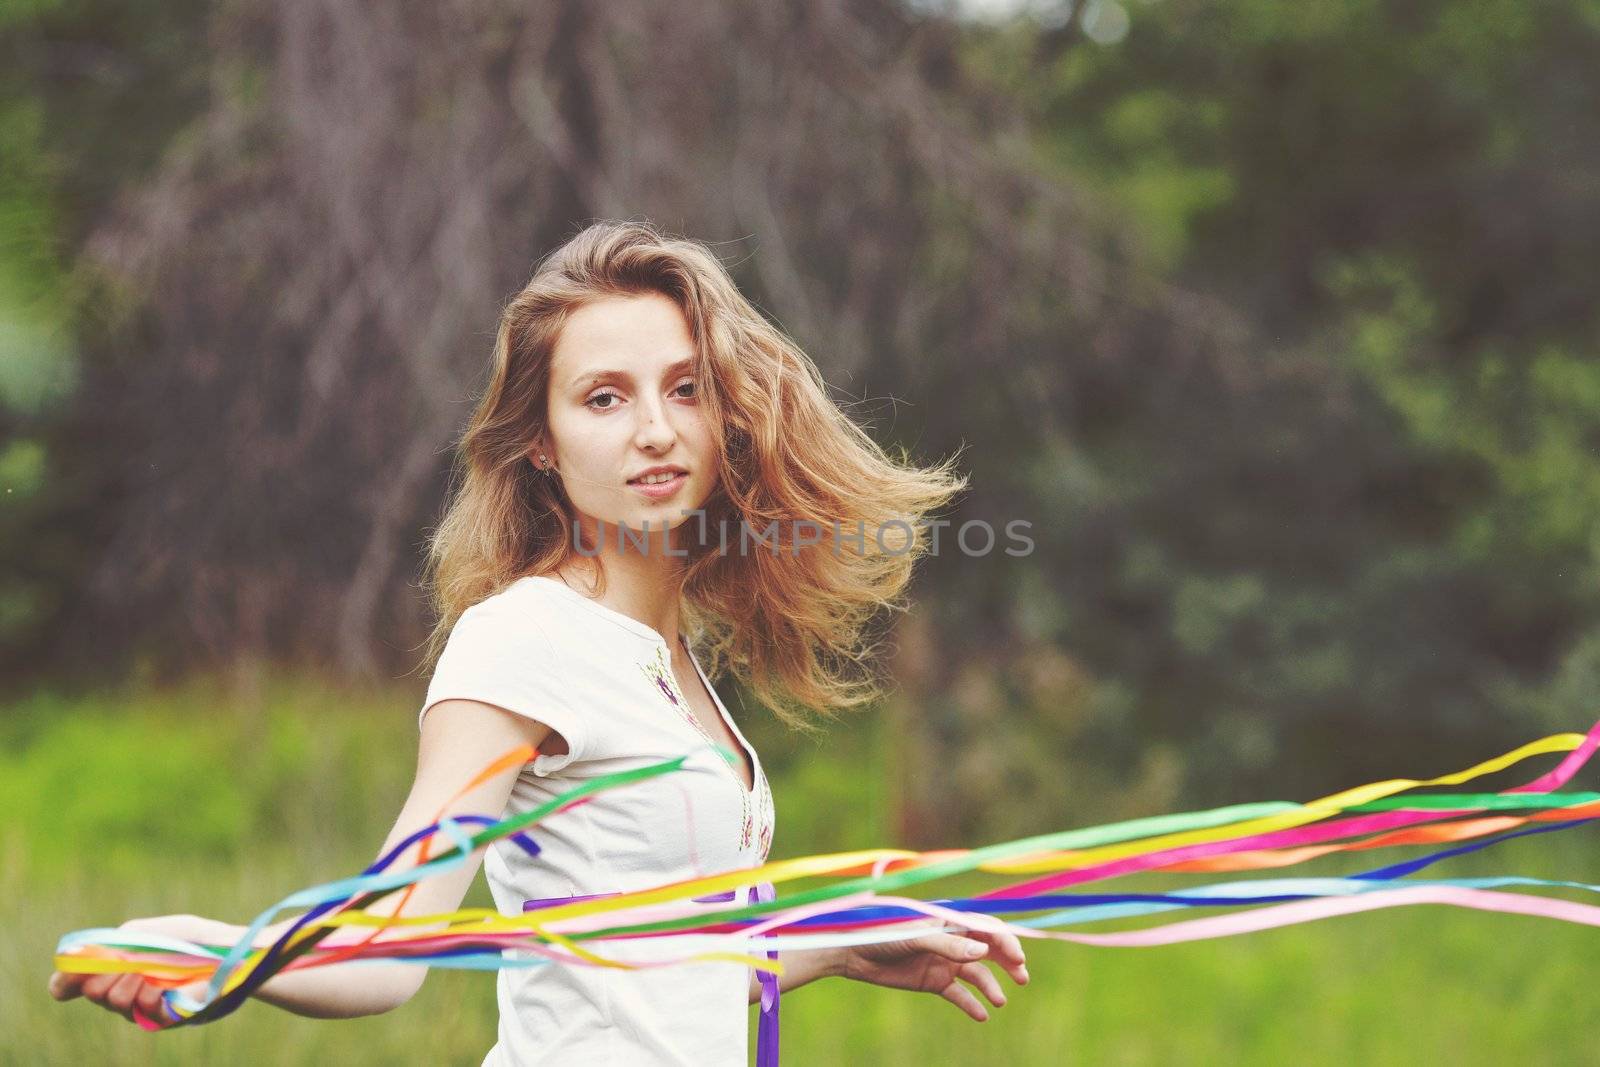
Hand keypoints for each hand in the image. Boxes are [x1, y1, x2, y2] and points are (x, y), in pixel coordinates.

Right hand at [48, 913, 238, 1027]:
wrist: (233, 953)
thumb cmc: (195, 939)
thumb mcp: (154, 931)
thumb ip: (120, 940)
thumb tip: (82, 952)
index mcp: (118, 968)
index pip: (77, 983)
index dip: (66, 982)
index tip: (68, 978)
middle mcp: (126, 990)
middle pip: (92, 991)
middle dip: (103, 975)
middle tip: (126, 964)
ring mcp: (144, 1006)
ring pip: (112, 1002)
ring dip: (125, 983)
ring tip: (146, 972)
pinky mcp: (164, 1019)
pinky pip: (141, 1012)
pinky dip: (146, 996)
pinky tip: (158, 987)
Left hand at [841, 925, 1029, 1021]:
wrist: (851, 952)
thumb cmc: (881, 933)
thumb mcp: (914, 936)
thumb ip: (948, 945)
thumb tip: (982, 951)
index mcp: (948, 920)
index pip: (985, 927)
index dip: (1005, 940)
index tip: (1017, 958)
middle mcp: (951, 939)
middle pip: (989, 949)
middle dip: (1008, 962)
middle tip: (1022, 977)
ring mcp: (944, 961)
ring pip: (977, 974)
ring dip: (991, 986)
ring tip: (999, 1002)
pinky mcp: (933, 980)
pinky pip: (958, 993)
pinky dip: (971, 1003)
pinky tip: (981, 1015)